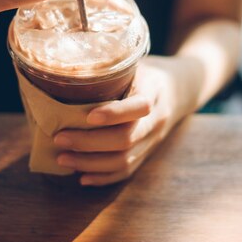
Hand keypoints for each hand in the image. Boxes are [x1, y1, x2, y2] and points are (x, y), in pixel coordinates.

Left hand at [53, 57, 184, 185]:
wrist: (181, 88)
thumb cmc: (147, 72)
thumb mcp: (134, 64)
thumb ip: (109, 72)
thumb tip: (64, 74)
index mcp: (154, 91)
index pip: (139, 107)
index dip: (114, 114)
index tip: (87, 116)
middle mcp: (157, 119)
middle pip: (126, 139)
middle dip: (89, 142)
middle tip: (59, 138)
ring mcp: (154, 140)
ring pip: (125, 159)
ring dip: (90, 163)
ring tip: (62, 158)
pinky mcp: (148, 153)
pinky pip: (128, 171)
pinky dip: (103, 177)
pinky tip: (81, 176)